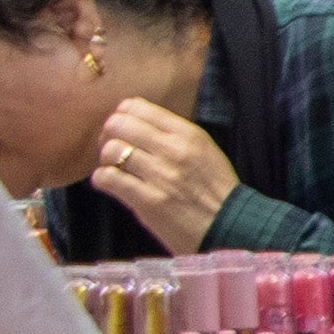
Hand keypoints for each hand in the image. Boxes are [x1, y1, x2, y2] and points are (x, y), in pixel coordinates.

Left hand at [90, 98, 237, 252]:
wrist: (230, 226)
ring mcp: (161, 175)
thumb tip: (137, 123)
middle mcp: (174, 150)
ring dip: (106, 160)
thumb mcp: (205, 151)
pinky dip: (103, 180)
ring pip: (110, 150)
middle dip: (109, 136)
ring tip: (114, 169)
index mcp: (188, 134)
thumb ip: (175, 135)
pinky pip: (108, 178)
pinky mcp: (148, 200)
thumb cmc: (216, 190)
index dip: (123, 117)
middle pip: (118, 124)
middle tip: (114, 150)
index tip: (125, 131)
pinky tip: (112, 184)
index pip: (137, 107)